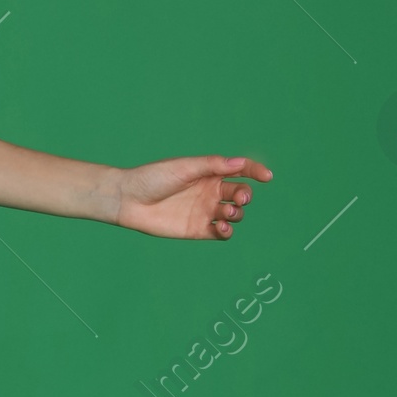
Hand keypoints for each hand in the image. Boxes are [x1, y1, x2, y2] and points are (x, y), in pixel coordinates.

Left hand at [114, 155, 271, 240]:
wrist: (129, 200)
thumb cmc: (154, 178)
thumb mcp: (185, 167)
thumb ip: (213, 165)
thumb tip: (241, 163)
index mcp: (209, 173)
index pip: (240, 171)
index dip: (255, 172)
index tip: (267, 176)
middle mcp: (210, 192)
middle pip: (240, 194)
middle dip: (245, 196)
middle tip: (240, 198)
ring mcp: (205, 211)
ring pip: (234, 214)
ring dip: (237, 214)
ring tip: (225, 213)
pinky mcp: (197, 229)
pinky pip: (221, 233)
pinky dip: (227, 231)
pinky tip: (222, 228)